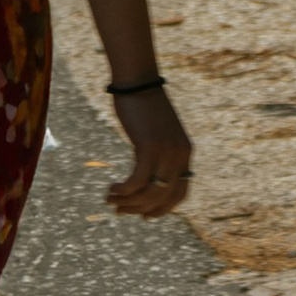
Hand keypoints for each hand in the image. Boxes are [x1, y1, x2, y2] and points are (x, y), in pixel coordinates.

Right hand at [106, 83, 192, 218]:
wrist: (137, 81)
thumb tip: (146, 169)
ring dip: (128, 202)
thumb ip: (156, 151)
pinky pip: (138, 181)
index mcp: (185, 152)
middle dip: (140, 209)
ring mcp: (166, 153)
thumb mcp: (155, 132)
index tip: (144, 215)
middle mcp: (180, 156)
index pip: (180, 193)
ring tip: (110, 201)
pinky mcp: (149, 148)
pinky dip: (124, 190)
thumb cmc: (142, 103)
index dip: (162, 209)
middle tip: (120, 211)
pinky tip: (111, 189)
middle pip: (164, 197)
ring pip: (150, 192)